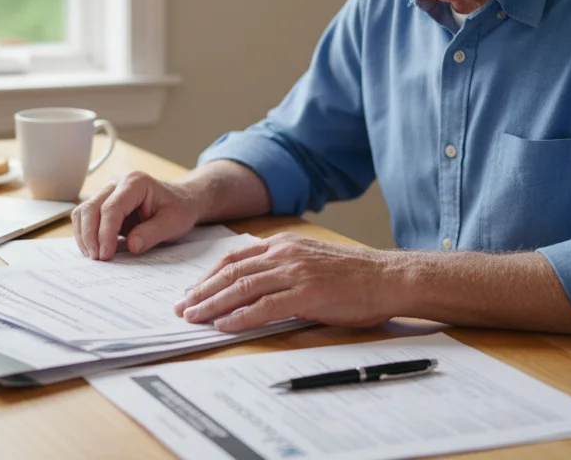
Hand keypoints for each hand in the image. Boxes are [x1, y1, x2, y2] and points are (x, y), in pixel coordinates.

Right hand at [71, 171, 204, 259]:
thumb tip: (131, 245)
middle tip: (97, 259)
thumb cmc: (178, 209)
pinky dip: (85, 234)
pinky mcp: (103, 203)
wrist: (180, 201)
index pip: (111, 207)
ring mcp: (108, 191)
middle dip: (90, 236)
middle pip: (91, 208)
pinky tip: (93, 249)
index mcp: (135, 182)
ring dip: (84, 235)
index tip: (105, 254)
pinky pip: (85, 217)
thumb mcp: (173, 223)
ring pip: (83, 211)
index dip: (105, 232)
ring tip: (94, 257)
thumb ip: (152, 233)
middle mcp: (117, 183)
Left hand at [172, 233, 403, 332]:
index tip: (191, 291)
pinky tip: (224, 326)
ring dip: (213, 304)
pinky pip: (264, 306)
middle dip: (201, 291)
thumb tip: (255, 288)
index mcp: (283, 244)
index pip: (233, 258)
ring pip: (242, 287)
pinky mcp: (306, 293)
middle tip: (182, 308)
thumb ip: (283, 268)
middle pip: (230, 272)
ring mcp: (295, 272)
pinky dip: (239, 316)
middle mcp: (284, 254)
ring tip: (194, 318)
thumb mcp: (312, 260)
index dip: (208, 276)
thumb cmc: (355, 275)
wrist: (389, 277)